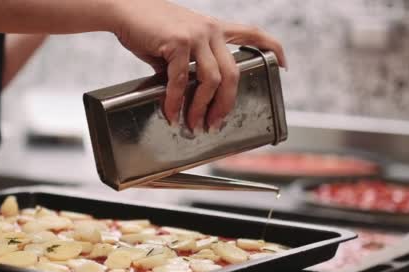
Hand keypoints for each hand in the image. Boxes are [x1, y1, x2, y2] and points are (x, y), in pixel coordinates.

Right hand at [112, 0, 286, 131]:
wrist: (124, 9)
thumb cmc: (149, 28)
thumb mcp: (177, 44)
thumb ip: (188, 66)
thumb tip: (187, 97)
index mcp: (214, 29)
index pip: (252, 34)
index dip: (273, 48)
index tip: (285, 64)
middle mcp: (211, 30)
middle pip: (233, 74)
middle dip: (225, 105)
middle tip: (215, 124)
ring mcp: (196, 35)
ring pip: (212, 80)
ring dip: (201, 108)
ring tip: (193, 124)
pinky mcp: (178, 42)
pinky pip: (182, 80)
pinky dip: (175, 101)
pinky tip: (171, 112)